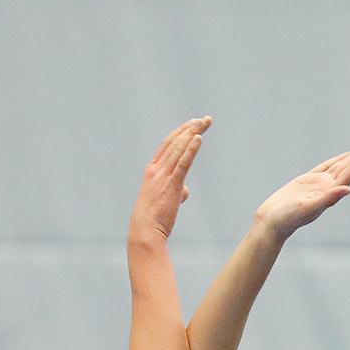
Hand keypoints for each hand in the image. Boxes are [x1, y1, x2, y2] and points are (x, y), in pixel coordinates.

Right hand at [128, 116, 211, 243]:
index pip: (168, 145)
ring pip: (179, 148)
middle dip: (190, 128)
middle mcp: (156, 169)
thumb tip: (185, 191)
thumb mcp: (164, 199)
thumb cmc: (154, 218)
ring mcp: (163, 176)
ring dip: (192, 133)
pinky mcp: (172, 185)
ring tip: (204, 123)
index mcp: (152, 170)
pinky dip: (191, 149)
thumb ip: (175, 190)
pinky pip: (183, 163)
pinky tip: (198, 138)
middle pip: (175, 142)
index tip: (193, 124)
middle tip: (204, 119)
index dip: (181, 132)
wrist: (145, 230)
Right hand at [252, 139, 349, 241]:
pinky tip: (345, 157)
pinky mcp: (307, 181)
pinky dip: (337, 160)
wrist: (273, 222)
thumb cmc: (289, 218)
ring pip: (341, 165)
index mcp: (332, 191)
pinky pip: (326, 167)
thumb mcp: (309, 208)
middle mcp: (329, 187)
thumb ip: (328, 199)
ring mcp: (319, 184)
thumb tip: (348, 189)